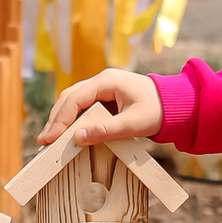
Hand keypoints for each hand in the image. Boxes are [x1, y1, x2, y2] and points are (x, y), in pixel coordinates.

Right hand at [39, 69, 162, 145]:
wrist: (176, 104)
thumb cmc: (158, 111)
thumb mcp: (133, 124)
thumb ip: (106, 130)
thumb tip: (77, 137)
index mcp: (107, 81)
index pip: (75, 99)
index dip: (60, 119)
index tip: (49, 138)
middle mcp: (101, 81)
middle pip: (69, 98)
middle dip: (56, 119)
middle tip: (44, 141)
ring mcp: (102, 88)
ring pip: (74, 101)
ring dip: (62, 119)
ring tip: (51, 139)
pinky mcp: (105, 97)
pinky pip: (83, 107)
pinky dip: (73, 119)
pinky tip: (67, 133)